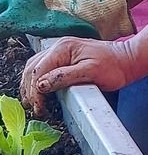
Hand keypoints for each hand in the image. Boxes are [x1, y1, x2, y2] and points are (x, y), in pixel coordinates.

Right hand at [20, 38, 137, 115]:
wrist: (125, 60)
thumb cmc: (112, 67)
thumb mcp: (90, 72)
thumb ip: (64, 77)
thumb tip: (41, 85)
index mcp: (62, 48)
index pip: (38, 71)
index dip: (34, 92)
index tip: (38, 108)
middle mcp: (56, 47)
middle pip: (32, 69)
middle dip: (29, 90)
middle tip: (34, 108)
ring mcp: (57, 51)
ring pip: (32, 68)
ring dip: (29, 86)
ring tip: (32, 102)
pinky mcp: (60, 58)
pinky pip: (40, 68)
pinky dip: (34, 81)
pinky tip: (36, 91)